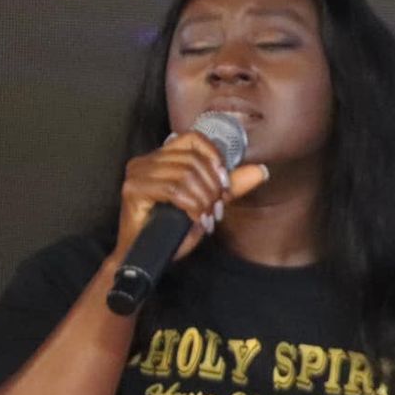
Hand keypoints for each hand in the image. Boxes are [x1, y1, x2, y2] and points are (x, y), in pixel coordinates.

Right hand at [112, 131, 269, 265]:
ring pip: (186, 175)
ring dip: (204, 200)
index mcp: (162, 157)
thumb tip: (261, 170)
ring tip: (205, 217)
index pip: (195, 138)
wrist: (148, 255)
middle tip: (216, 209)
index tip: (224, 184)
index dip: (215, 157)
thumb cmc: (173, 230)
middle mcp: (146, 160)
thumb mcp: (208, 203)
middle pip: (194, 159)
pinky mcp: (133, 190)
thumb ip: (232, 186)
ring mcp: (137, 173)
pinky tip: (195, 219)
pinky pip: (174, 190)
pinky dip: (192, 206)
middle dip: (213, 187)